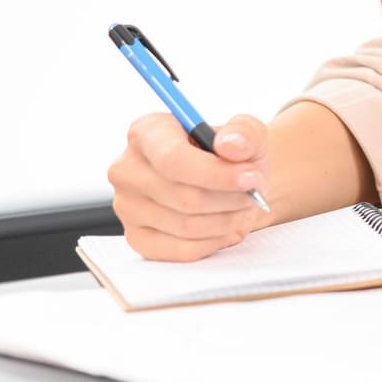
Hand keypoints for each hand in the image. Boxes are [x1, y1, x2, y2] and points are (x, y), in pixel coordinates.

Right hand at [107, 113, 271, 260]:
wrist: (225, 180)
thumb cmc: (231, 153)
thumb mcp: (245, 131)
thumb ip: (243, 132)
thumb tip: (232, 145)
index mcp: (146, 132)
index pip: (173, 159)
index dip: (216, 173)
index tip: (251, 178)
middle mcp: (127, 169)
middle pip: (185, 197)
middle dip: (231, 199)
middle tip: (254, 193)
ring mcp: (127, 206)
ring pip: (186, 226)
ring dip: (228, 220)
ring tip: (245, 206)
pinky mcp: (137, 238)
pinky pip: (181, 250)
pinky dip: (215, 241)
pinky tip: (229, 226)